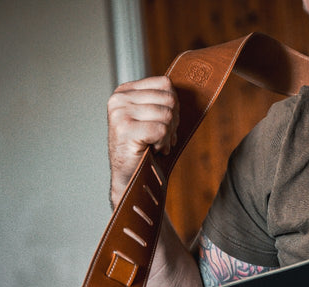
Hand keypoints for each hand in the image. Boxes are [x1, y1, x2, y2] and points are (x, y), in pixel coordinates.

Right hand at [107, 76, 178, 207]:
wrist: (129, 180)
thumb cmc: (143, 150)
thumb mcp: (151, 118)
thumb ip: (162, 101)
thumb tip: (188, 87)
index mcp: (124, 91)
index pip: (165, 84)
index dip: (173, 106)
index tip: (165, 124)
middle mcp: (119, 99)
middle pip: (169, 98)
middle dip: (173, 121)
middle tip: (162, 137)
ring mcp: (120, 113)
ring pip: (167, 114)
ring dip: (167, 135)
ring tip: (156, 144)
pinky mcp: (126, 129)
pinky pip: (161, 129)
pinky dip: (163, 143)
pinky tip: (153, 149)